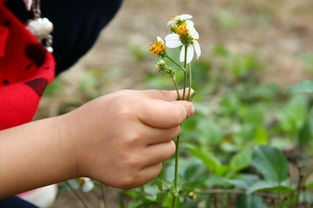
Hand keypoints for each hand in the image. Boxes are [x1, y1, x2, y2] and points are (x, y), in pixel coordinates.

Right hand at [61, 89, 194, 188]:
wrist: (71, 145)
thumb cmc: (101, 115)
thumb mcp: (126, 97)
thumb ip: (158, 96)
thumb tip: (190, 95)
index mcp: (130, 111)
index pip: (175, 114)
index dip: (184, 110)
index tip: (186, 108)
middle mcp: (131, 137)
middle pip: (174, 131)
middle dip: (168, 124)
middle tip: (147, 122)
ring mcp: (130, 161)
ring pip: (169, 150)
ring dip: (161, 142)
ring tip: (138, 138)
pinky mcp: (130, 179)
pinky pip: (158, 167)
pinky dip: (151, 159)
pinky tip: (132, 153)